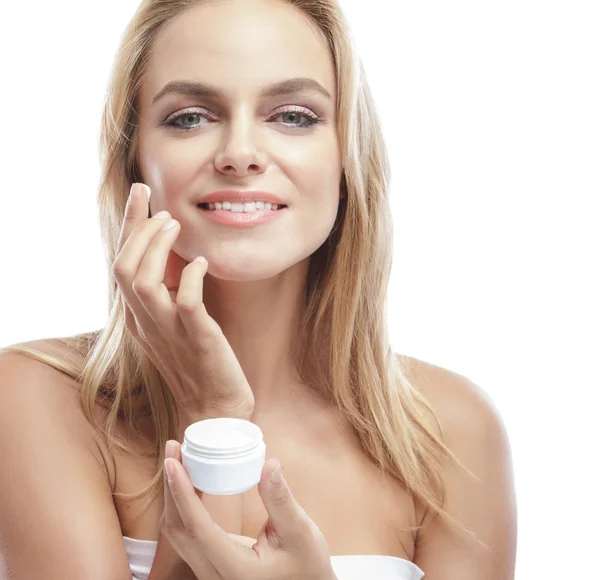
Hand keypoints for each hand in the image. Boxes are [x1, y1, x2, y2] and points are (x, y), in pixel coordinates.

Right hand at [112, 183, 254, 419]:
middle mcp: (147, 323)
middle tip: (154, 199)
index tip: (141, 195)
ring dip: (157, 249)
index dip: (129, 229)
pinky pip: (187, 302)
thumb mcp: (176, 326)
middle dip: (136, 228)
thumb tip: (180, 259)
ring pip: (144, 282)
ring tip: (175, 225)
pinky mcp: (197, 339)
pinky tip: (202, 263)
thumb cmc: (200, 365)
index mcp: (141, 318)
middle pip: (124, 269)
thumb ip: (170, 296)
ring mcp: (170, 332)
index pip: (123, 266)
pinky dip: (192, 278)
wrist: (215, 408)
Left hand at [161, 440, 336, 579]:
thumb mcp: (300, 531)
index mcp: (236, 568)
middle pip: (179, 528)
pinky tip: (191, 481)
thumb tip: (270, 464)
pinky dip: (183, 505)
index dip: (182, 493)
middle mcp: (215, 574)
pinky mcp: (212, 563)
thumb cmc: (306, 564)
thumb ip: (281, 499)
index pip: (198, 527)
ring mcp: (210, 571)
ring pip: (178, 532)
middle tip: (173, 449)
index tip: (173, 463)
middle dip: (172, 486)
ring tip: (178, 459)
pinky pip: (188, 533)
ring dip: (174, 494)